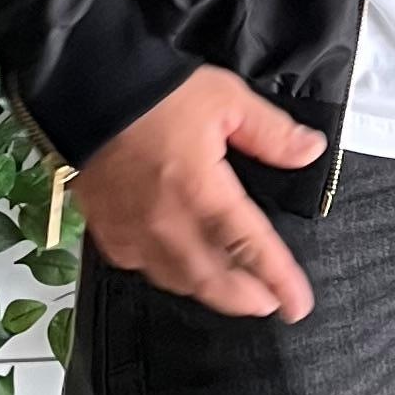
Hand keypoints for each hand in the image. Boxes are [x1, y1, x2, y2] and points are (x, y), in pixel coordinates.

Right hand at [73, 68, 326, 319]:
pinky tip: (181, 268)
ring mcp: (134, 233)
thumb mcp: (226, 99)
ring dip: (210, 291)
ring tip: (233, 290)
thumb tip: (310, 151)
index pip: (250, 248)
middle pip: (214, 281)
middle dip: (246, 299)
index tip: (299, 304)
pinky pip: (144, 268)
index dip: (279, 279)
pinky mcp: (108, 232)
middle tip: (270, 303)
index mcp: (202, 193)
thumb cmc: (156, 93)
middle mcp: (167, 224)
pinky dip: (170, 275)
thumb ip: (271, 132)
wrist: (84, 90)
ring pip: (179, 281)